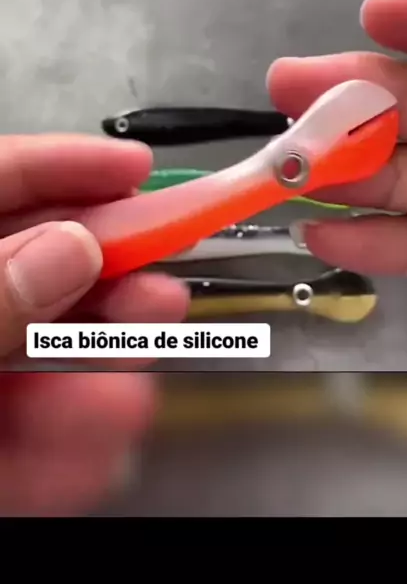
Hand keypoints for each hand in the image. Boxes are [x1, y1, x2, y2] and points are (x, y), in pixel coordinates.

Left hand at [0, 134, 186, 513]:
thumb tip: (70, 247)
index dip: (66, 165)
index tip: (137, 168)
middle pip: (41, 262)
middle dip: (107, 279)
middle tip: (164, 285)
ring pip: (51, 353)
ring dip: (104, 369)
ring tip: (129, 391)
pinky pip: (40, 432)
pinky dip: (76, 440)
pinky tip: (95, 443)